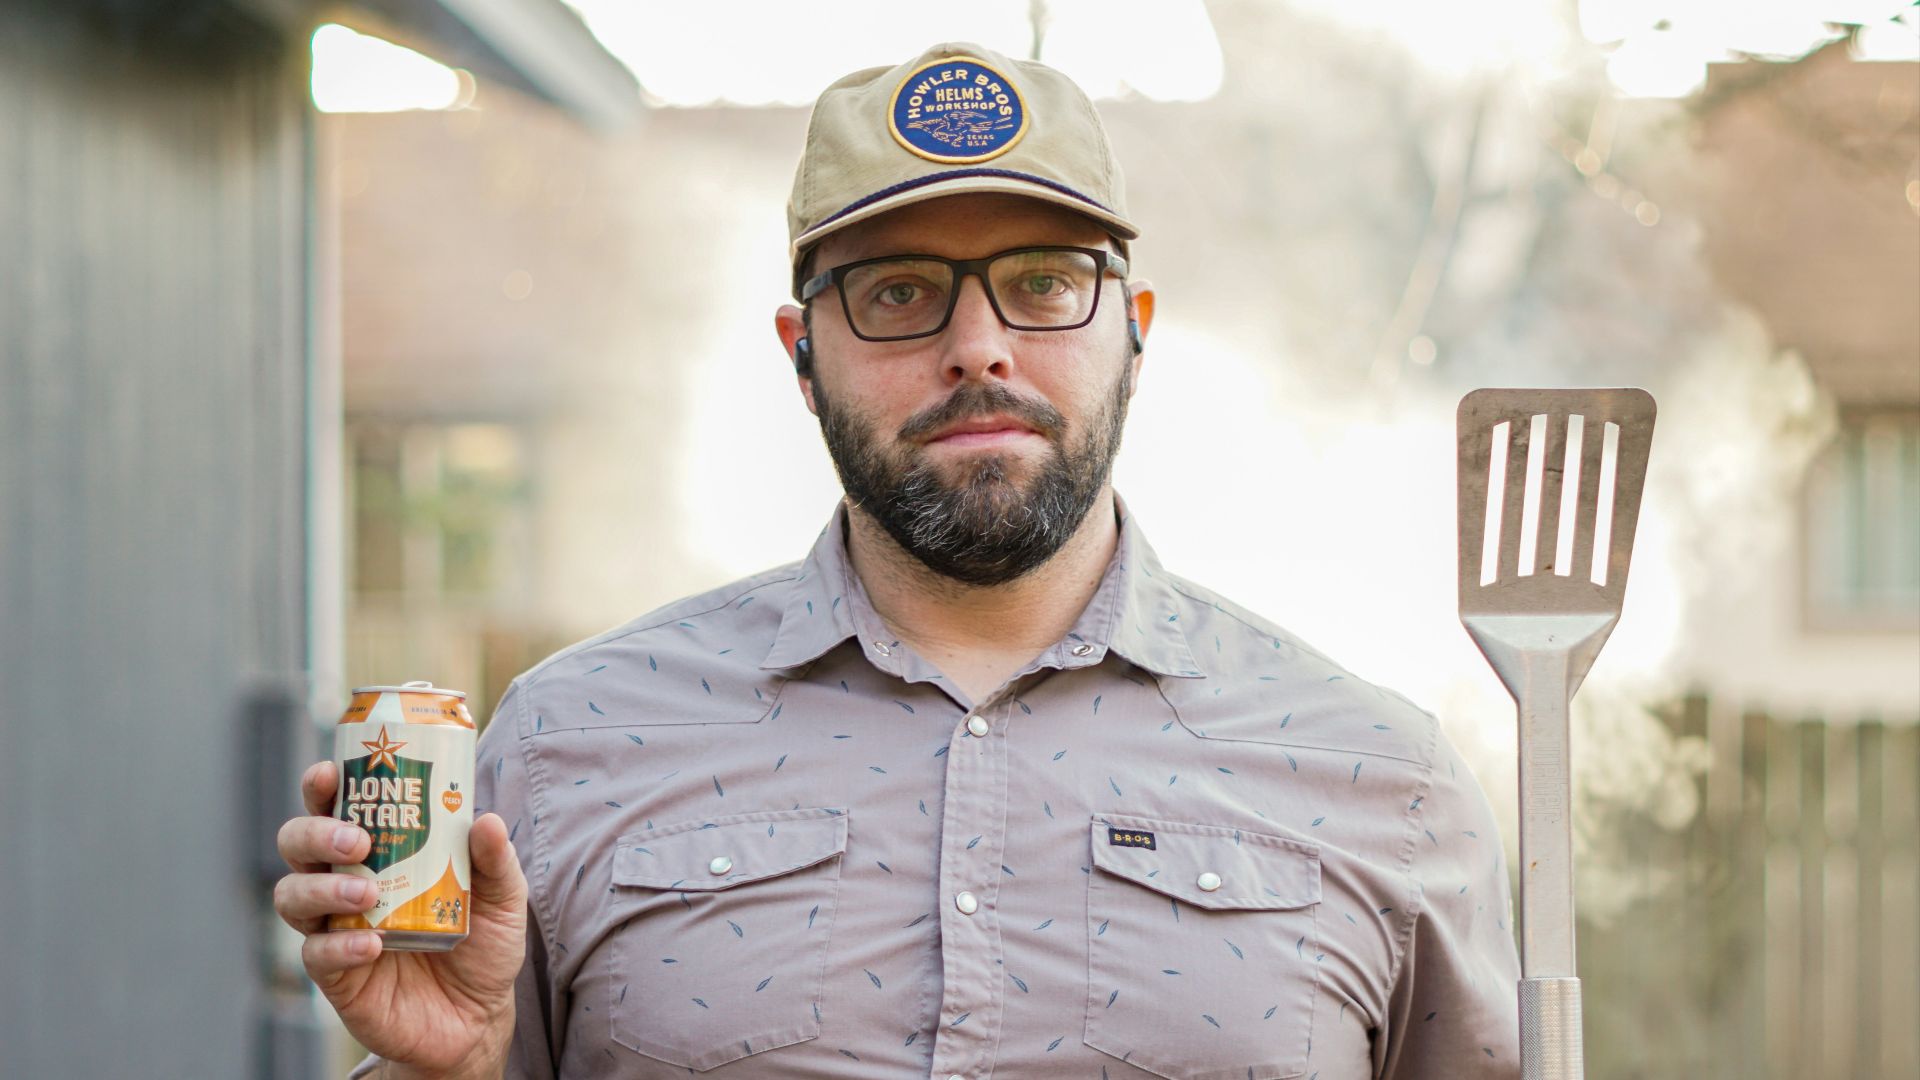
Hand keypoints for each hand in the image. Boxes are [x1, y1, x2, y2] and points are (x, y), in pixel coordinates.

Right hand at [275, 760, 526, 1075]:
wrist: (478, 1018)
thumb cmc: (482, 944)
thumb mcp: (503, 898)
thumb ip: (496, 860)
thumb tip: (486, 820)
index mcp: (380, 851)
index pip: (335, 808)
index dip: (322, 786)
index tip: (329, 772)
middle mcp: (346, 883)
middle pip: (297, 844)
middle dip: (315, 832)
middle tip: (357, 840)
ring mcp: (335, 929)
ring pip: (292, 896)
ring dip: (322, 887)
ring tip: (366, 893)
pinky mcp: (336, 976)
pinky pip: (316, 955)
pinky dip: (339, 946)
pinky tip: (371, 944)